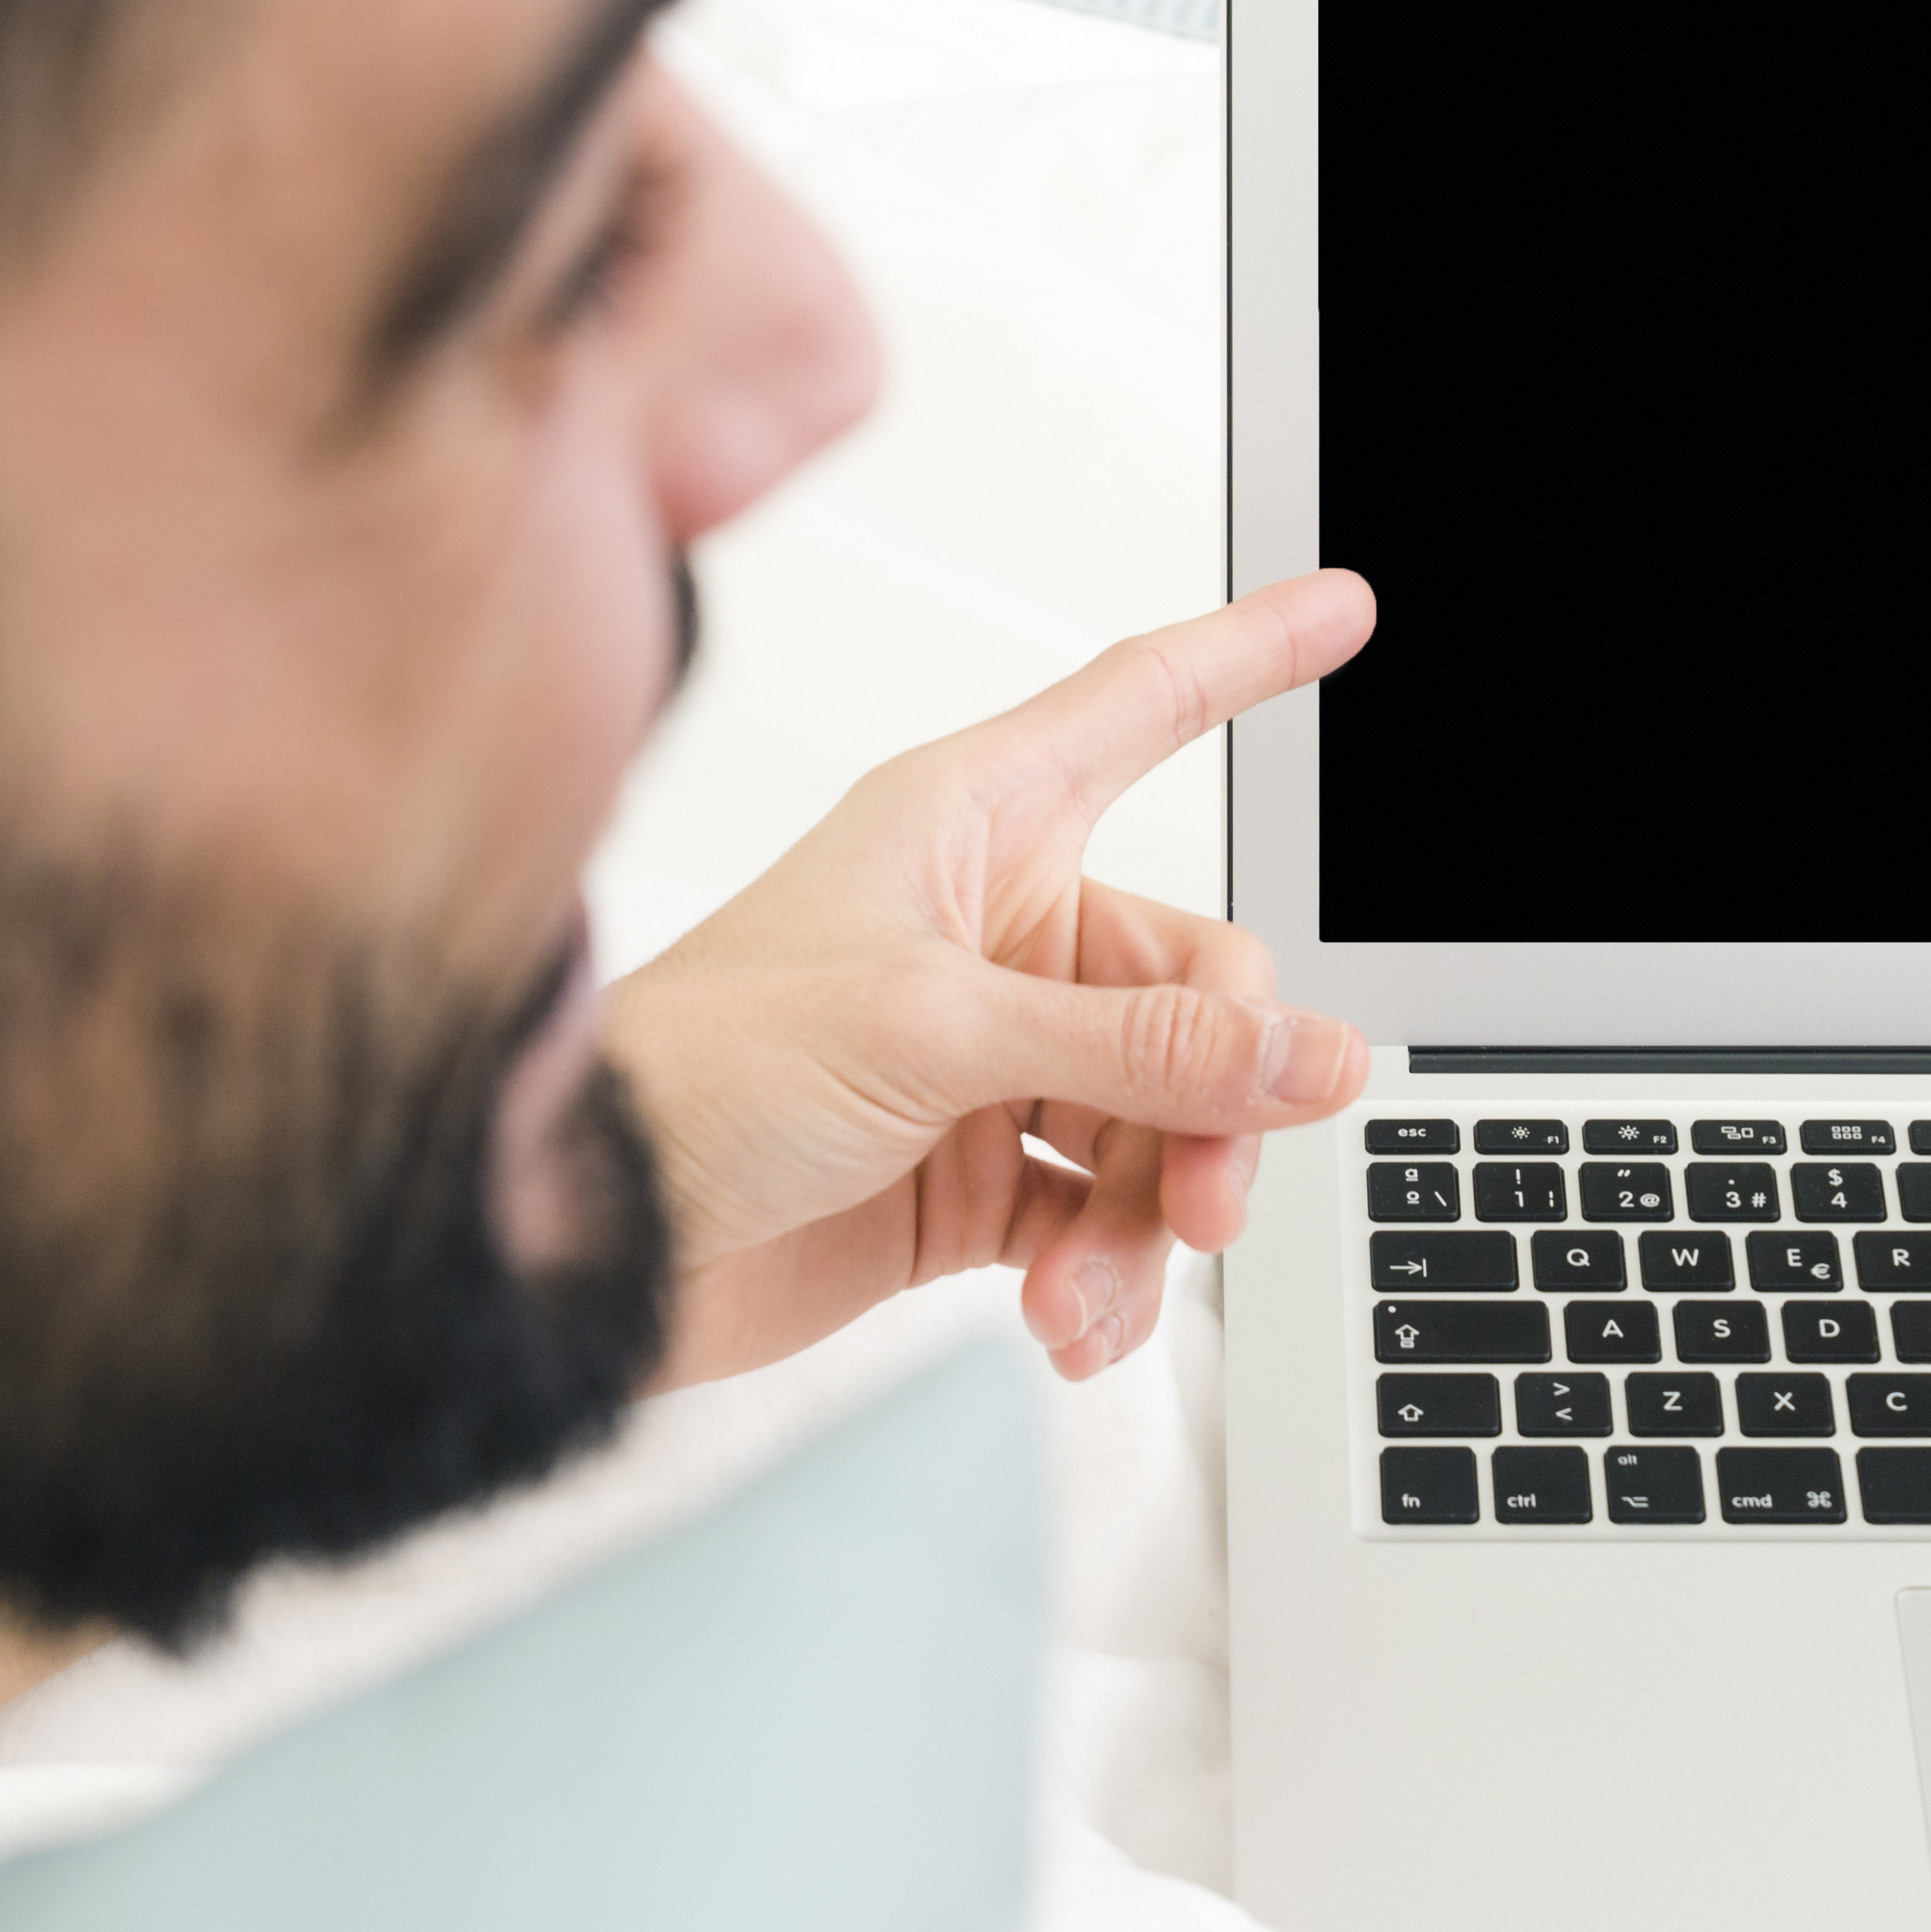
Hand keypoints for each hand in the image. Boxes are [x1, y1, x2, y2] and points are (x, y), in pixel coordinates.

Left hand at [604, 571, 1377, 1389]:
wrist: (582, 1245)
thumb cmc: (695, 1073)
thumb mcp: (937, 1033)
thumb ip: (1146, 1048)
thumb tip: (1314, 1057)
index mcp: (971, 826)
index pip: (1142, 707)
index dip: (1250, 652)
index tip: (1347, 609)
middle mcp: (994, 930)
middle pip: (1198, 990)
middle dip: (1216, 1106)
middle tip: (1205, 1201)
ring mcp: (993, 1058)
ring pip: (1163, 1122)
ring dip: (1147, 1220)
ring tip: (1089, 1294)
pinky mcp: (976, 1173)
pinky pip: (1105, 1216)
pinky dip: (1105, 1275)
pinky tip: (1069, 1322)